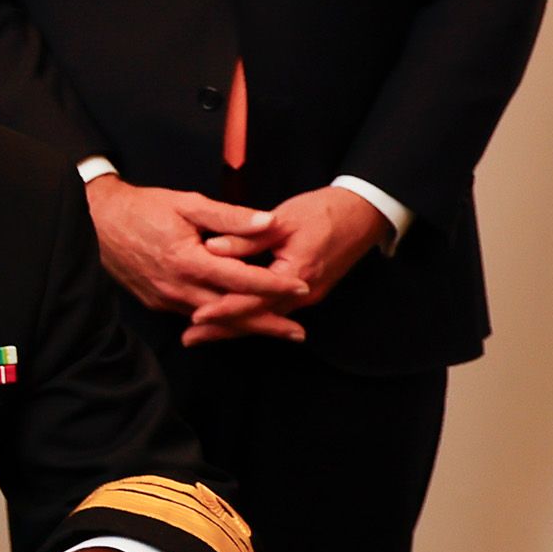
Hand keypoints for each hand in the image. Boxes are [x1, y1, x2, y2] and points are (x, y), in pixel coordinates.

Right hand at [83, 177, 306, 328]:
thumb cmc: (142, 208)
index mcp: (187, 260)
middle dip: (266, 324)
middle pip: (231, 312)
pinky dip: (217, 320)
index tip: (302, 288)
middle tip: (298, 333)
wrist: (94, 221)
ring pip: (212, 319)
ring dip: (244, 326)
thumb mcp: (187, 202)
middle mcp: (176, 286)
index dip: (274, 285)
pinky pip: (192, 315)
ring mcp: (164, 298)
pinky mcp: (155, 302)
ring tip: (274, 331)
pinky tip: (234, 320)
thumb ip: (230, 216)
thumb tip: (269, 223)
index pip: (241, 279)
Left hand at [183, 186, 387, 345]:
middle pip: (257, 318)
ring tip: (201, 334)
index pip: (254, 300)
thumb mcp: (282, 220)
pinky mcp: (307, 291)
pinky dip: (251, 316)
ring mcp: (307, 295)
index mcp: (297, 275)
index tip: (196, 316)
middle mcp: (304, 293)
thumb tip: (212, 248)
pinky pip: (274, 309)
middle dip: (223, 330)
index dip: (223, 310)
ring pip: (265, 317)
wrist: (363, 214)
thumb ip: (247, 237)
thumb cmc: (324, 212)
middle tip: (189, 339)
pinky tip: (231, 319)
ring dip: (234, 327)